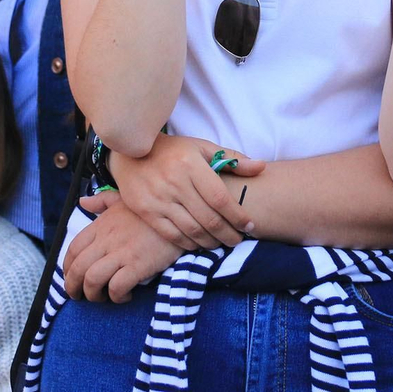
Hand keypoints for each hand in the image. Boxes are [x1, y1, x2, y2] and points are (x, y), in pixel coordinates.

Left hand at [64, 192, 181, 302]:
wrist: (181, 215)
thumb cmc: (151, 210)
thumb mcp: (124, 199)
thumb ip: (102, 202)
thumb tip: (82, 202)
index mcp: (101, 224)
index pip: (73, 249)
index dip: (66, 269)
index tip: (70, 278)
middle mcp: (107, 239)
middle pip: (78, 268)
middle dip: (72, 288)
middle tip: (79, 297)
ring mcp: (122, 252)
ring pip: (92, 280)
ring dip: (92, 295)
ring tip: (101, 298)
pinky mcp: (138, 265)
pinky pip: (117, 287)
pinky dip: (116, 297)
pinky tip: (124, 296)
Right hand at [107, 133, 262, 250]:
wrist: (131, 154)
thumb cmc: (174, 151)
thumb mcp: (202, 148)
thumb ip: (232, 159)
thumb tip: (261, 167)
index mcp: (191, 164)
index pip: (220, 198)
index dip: (237, 216)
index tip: (249, 226)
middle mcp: (174, 182)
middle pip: (208, 218)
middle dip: (228, 234)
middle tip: (238, 240)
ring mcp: (158, 199)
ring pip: (191, 230)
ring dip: (211, 242)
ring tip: (222, 243)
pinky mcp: (146, 211)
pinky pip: (172, 235)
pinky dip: (189, 244)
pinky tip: (200, 244)